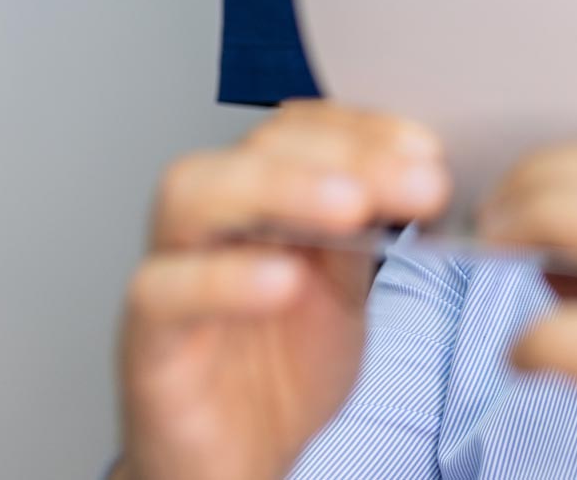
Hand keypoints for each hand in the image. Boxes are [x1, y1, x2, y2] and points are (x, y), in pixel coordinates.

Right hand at [115, 102, 451, 479]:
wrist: (237, 463)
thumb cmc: (280, 372)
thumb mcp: (345, 290)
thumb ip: (368, 231)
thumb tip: (425, 175)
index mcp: (260, 200)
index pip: (299, 131)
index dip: (364, 129)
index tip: (428, 150)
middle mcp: (209, 223)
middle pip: (253, 150)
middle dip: (342, 155)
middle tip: (416, 181)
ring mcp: (170, 273)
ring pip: (192, 194)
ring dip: (280, 189)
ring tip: (352, 208)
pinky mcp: (147, 341)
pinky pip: (164, 292)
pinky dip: (223, 279)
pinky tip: (284, 280)